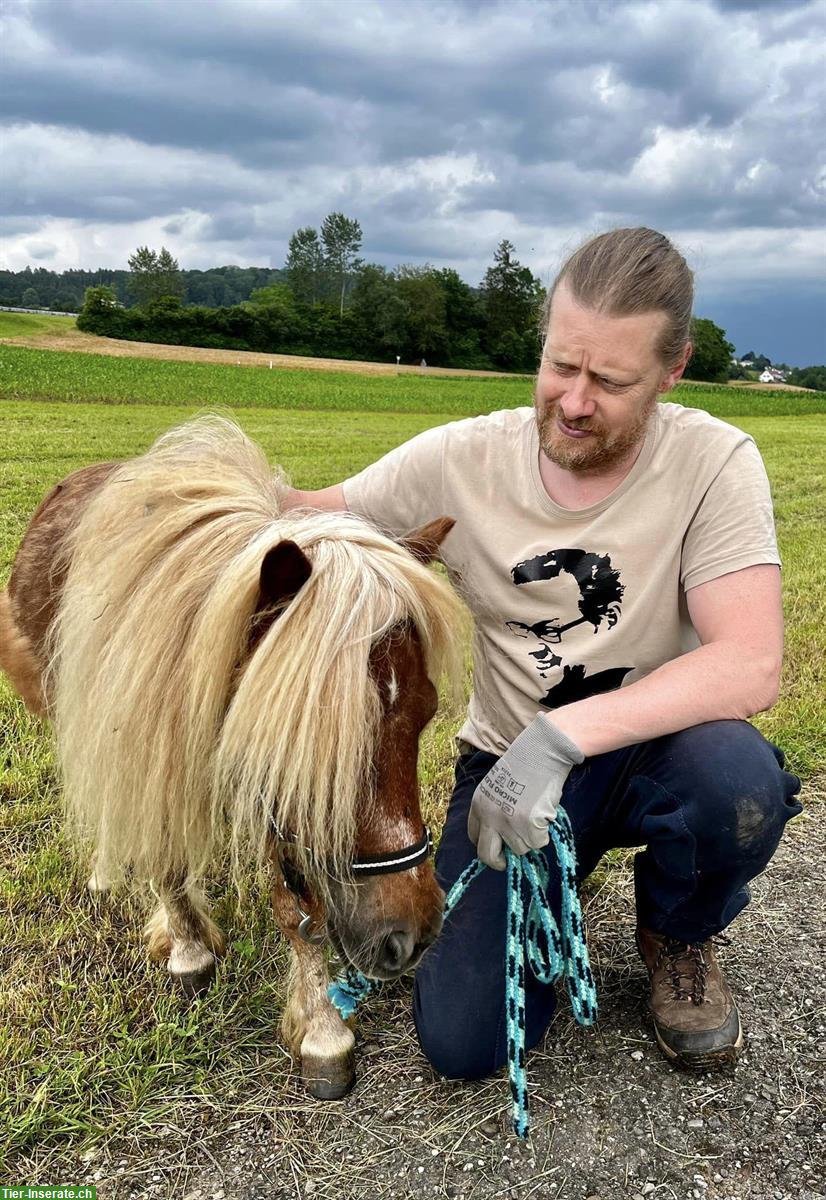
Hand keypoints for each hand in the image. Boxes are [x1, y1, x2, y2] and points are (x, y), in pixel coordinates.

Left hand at [467, 716, 583, 869]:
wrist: (540, 752)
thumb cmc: (524, 766)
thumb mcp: (498, 787)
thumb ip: (495, 810)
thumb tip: (503, 837)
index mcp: (479, 805)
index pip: (474, 836)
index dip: (485, 844)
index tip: (496, 848)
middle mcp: (489, 816)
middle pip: (487, 855)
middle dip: (498, 862)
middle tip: (508, 861)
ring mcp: (508, 823)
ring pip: (520, 848)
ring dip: (530, 837)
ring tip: (535, 814)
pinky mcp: (528, 825)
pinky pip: (538, 842)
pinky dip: (544, 833)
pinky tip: (544, 813)